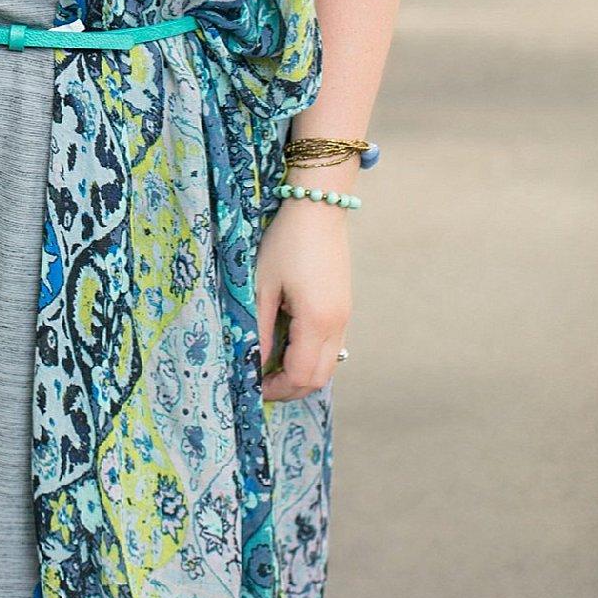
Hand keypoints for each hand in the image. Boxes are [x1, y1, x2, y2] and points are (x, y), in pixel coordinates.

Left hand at [256, 193, 351, 402]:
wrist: (317, 208)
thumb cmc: (285, 242)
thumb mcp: (262, 286)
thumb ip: (260, 329)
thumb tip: (252, 364)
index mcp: (318, 322)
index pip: (301, 376)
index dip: (277, 389)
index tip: (253, 388)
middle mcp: (337, 325)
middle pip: (320, 377)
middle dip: (290, 388)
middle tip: (261, 383)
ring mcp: (345, 316)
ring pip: (329, 364)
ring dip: (302, 373)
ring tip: (271, 365)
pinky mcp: (343, 307)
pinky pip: (331, 346)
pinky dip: (311, 356)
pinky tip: (288, 344)